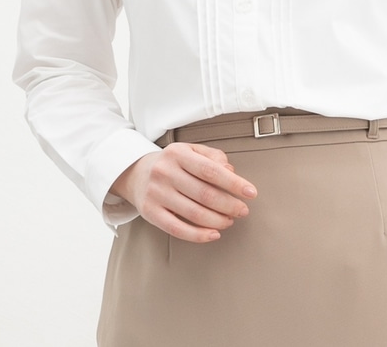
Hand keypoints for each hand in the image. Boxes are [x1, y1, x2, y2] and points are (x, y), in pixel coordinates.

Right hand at [110, 142, 256, 242]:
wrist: (135, 173)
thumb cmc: (172, 163)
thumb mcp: (191, 150)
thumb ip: (212, 157)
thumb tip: (231, 170)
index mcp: (178, 154)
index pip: (211, 170)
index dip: (233, 183)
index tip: (251, 193)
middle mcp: (165, 172)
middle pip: (204, 193)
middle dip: (229, 204)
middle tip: (243, 210)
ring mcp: (156, 194)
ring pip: (193, 213)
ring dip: (217, 220)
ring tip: (230, 220)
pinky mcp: (150, 213)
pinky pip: (177, 229)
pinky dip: (198, 235)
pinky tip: (214, 234)